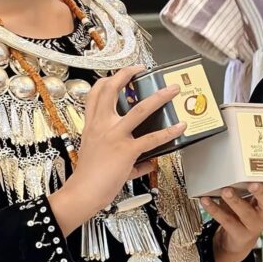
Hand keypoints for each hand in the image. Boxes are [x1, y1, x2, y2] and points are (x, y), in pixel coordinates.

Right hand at [49, 65, 186, 234]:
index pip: (96, 93)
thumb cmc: (89, 176)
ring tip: (172, 90)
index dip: (109, 79)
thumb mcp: (99, 157)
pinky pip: (152, 139)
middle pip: (111, 90)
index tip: (122, 72)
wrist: (82, 192)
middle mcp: (102, 126)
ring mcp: (115, 136)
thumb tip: (147, 162)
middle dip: (127, 74)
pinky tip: (180, 127)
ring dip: (159, 97)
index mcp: (92, 124)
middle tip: (142, 69)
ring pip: (140, 110)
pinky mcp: (127, 151)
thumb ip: (125, 155)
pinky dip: (169, 132)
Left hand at [204, 180, 262, 261]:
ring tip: (225, 191)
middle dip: (261, 193)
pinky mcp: (239, 234)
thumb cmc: (242, 214)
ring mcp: (253, 226)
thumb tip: (232, 167)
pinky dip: (215, 209)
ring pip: (245, 213)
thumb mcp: (247, 200)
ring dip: (234, 200)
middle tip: (253, 184)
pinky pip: (226, 220)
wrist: (236, 243)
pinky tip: (206, 200)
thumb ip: (245, 187)